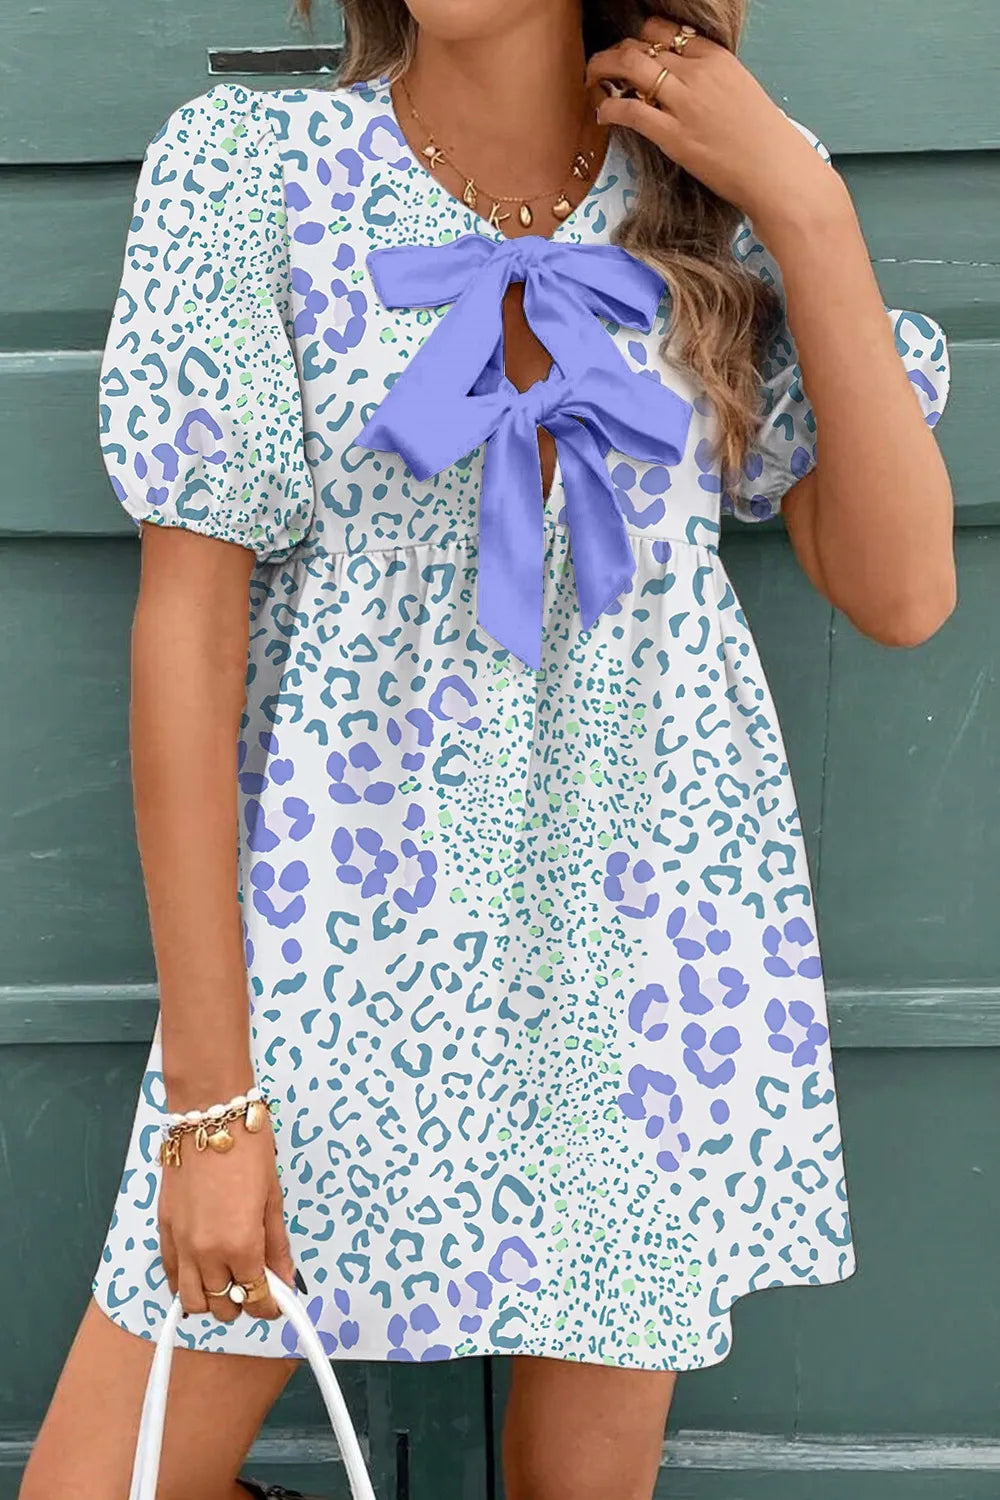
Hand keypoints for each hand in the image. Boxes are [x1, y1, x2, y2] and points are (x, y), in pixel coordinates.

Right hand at [158, 1116, 295, 1324]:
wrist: (209, 1115)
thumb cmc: (247, 1147)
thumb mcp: (273, 1198)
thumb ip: (277, 1246)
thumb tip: (286, 1280)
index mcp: (240, 1244)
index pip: (256, 1299)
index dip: (272, 1306)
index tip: (278, 1301)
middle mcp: (206, 1252)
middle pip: (224, 1308)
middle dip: (245, 1302)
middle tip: (258, 1282)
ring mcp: (180, 1243)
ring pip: (193, 1302)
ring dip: (214, 1299)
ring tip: (230, 1277)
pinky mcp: (163, 1231)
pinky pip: (171, 1277)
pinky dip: (187, 1283)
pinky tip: (204, 1270)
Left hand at [586, 16, 846, 236]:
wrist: (776, 172)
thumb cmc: (764, 141)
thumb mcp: (740, 93)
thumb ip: (711, 82)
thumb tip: (685, 86)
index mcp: (716, 58)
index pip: (667, 30)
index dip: (642, 39)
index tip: (631, 52)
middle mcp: (698, 72)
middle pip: (642, 44)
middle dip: (615, 52)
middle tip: (602, 67)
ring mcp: (684, 102)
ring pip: (630, 66)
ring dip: (603, 69)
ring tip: (592, 82)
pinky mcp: (673, 135)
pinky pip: (629, 110)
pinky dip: (608, 108)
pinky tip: (601, 114)